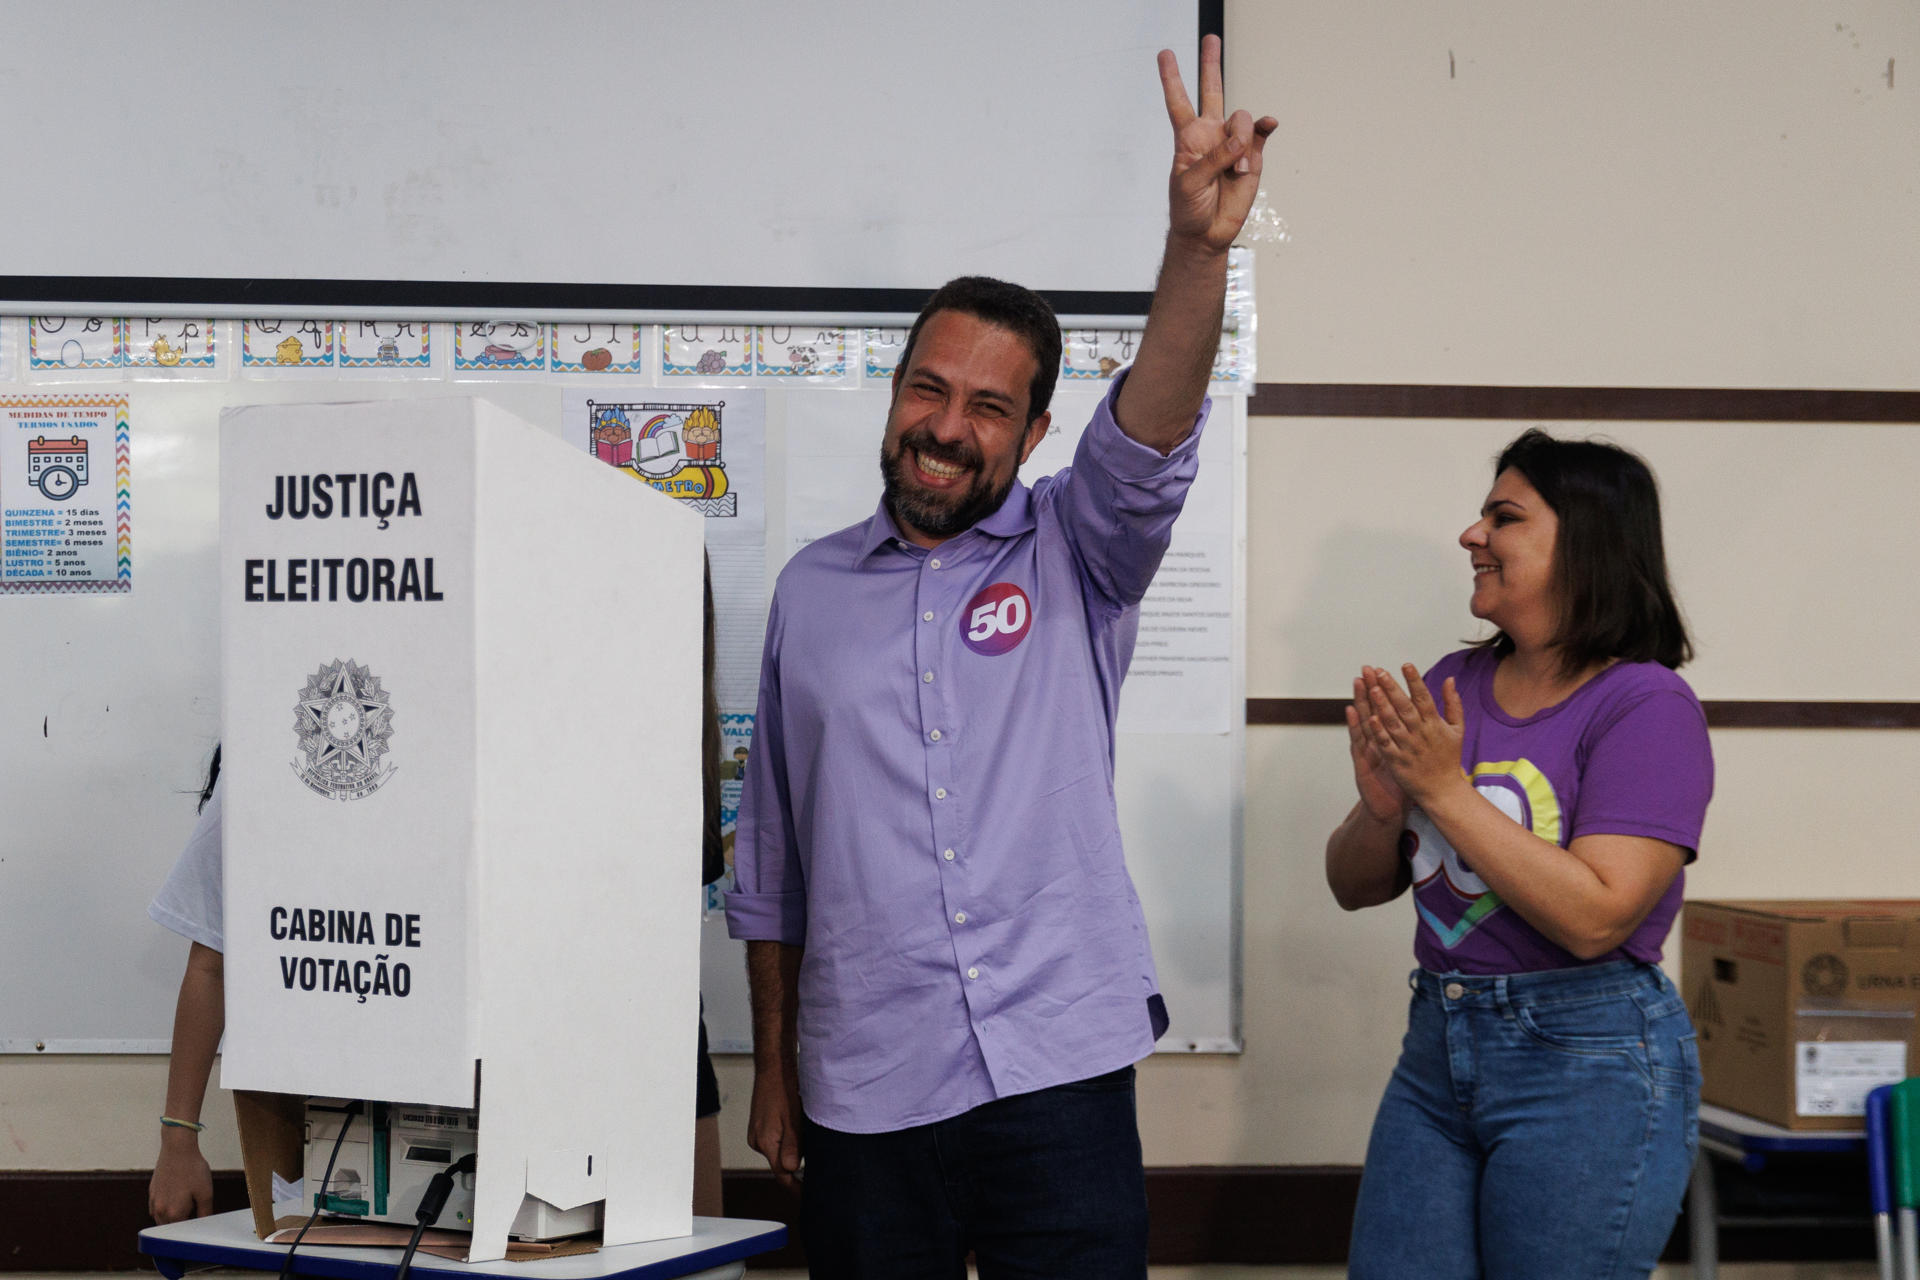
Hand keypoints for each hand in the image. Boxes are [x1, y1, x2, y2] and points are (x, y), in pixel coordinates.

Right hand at [149, 1131, 214, 1222]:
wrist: (178, 1149)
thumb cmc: (193, 1169)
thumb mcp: (206, 1192)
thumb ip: (205, 1213)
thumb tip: (204, 1225)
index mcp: (174, 1214)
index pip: (181, 1232)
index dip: (191, 1229)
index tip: (197, 1223)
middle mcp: (159, 1211)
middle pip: (169, 1228)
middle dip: (180, 1225)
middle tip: (193, 1213)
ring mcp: (153, 1202)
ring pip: (161, 1219)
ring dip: (171, 1218)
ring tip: (186, 1204)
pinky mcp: (151, 1193)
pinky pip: (156, 1209)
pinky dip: (165, 1208)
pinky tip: (176, 1198)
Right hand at [747, 1066, 803, 1189]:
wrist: (773, 1069)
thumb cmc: (785, 1090)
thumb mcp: (794, 1118)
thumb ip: (793, 1145)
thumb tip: (791, 1170)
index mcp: (766, 1143)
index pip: (782, 1174)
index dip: (796, 1187)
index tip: (808, 1197)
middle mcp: (758, 1142)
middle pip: (781, 1164)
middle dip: (798, 1165)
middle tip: (817, 1163)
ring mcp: (757, 1135)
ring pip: (780, 1152)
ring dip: (795, 1149)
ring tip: (807, 1133)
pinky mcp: (760, 1128)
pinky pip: (777, 1141)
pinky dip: (789, 1139)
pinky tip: (798, 1126)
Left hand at [1157, 35, 1278, 251]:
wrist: (1207, 234)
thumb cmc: (1189, 208)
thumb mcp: (1190, 182)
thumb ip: (1214, 157)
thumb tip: (1242, 137)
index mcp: (1188, 138)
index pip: (1178, 102)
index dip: (1172, 78)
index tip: (1165, 54)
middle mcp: (1211, 134)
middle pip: (1211, 91)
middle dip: (1211, 64)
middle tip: (1211, 39)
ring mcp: (1233, 143)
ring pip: (1241, 119)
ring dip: (1241, 141)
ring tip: (1237, 169)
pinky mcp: (1253, 155)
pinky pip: (1261, 133)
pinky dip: (1264, 127)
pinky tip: (1269, 124)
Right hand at [1345, 670, 1407, 821]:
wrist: (1390, 809)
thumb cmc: (1402, 783)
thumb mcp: (1409, 757)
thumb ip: (1415, 738)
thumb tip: (1426, 720)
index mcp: (1390, 739)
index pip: (1386, 710)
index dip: (1384, 691)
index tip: (1382, 672)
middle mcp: (1376, 742)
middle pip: (1373, 711)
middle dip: (1371, 689)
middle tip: (1367, 669)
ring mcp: (1368, 751)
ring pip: (1364, 722)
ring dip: (1360, 701)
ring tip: (1358, 682)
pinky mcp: (1362, 763)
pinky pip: (1359, 742)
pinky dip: (1355, 726)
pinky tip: (1351, 711)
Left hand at [1362, 663, 1466, 805]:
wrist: (1443, 791)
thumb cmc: (1449, 759)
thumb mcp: (1458, 730)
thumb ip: (1453, 703)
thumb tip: (1450, 679)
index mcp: (1435, 724)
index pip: (1424, 698)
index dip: (1415, 681)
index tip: (1406, 665)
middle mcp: (1420, 733)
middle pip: (1404, 707)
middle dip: (1392, 688)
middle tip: (1380, 671)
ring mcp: (1407, 747)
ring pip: (1393, 723)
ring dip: (1382, 705)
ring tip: (1372, 688)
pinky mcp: (1397, 761)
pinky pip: (1386, 744)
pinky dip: (1378, 731)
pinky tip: (1370, 718)